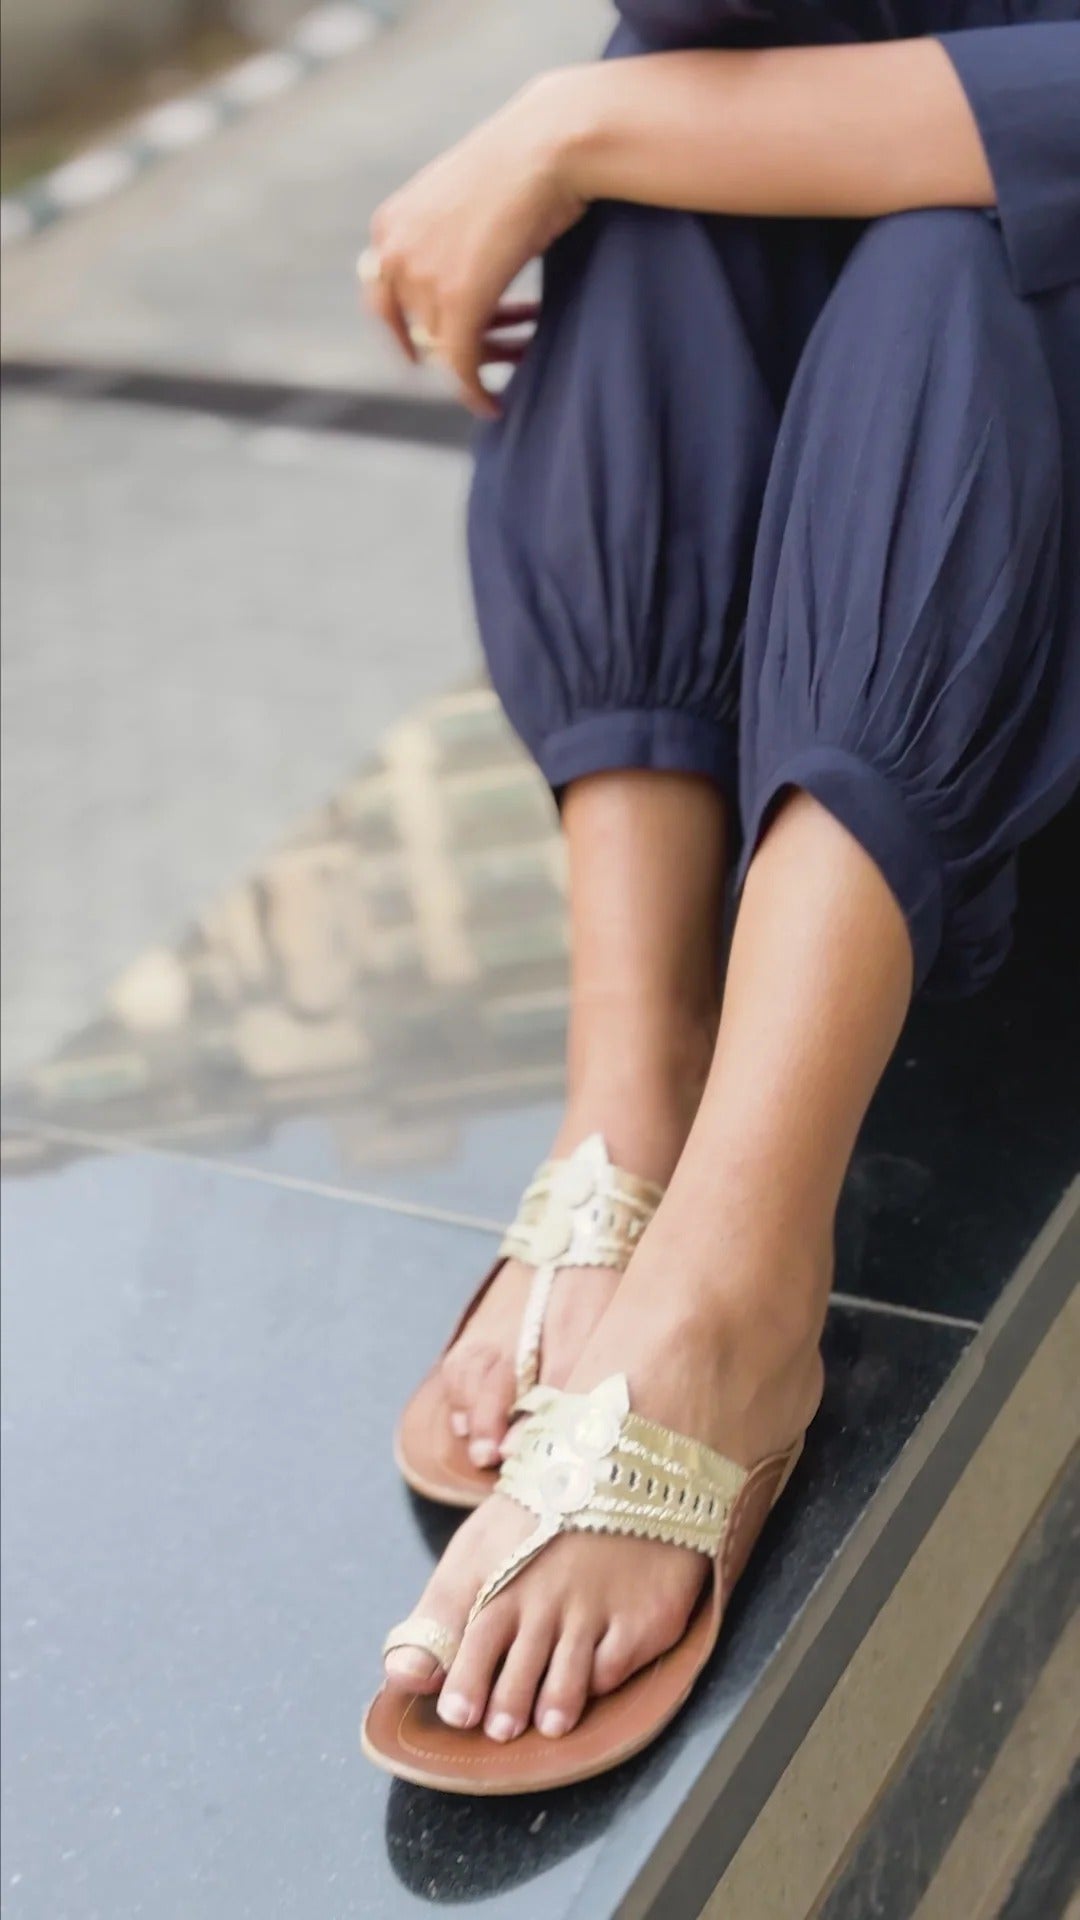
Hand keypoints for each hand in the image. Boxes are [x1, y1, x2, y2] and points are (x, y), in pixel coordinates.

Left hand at [360, 76, 585, 415]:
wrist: (550, 144)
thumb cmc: (524, 159)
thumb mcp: (463, 196)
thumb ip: (444, 235)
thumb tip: (456, 269)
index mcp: (388, 225)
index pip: (384, 297)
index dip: (408, 330)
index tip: (428, 348)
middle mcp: (393, 253)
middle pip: (412, 329)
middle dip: (446, 348)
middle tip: (476, 365)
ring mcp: (422, 279)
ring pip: (444, 348)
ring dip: (484, 358)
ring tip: (519, 355)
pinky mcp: (458, 304)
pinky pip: (460, 366)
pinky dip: (475, 392)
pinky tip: (492, 405)